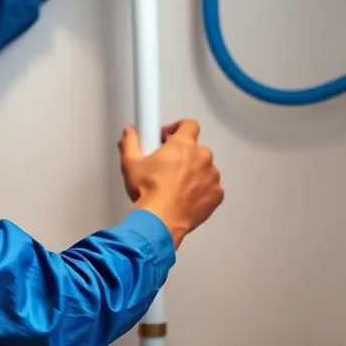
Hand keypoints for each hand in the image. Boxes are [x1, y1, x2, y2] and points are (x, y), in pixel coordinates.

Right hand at [118, 120, 223, 248]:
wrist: (160, 221)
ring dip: (193, 173)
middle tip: (166, 167)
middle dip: (182, 155)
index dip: (178, 129)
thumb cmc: (147, 190)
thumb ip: (130, 142)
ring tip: (174, 186)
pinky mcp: (216, 196)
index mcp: (183, 144)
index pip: (189, 124)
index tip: (167, 139)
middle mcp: (202, 157)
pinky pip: (210, 188)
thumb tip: (129, 132)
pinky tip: (185, 198)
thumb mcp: (130, 163)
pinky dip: (200, 191)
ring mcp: (212, 177)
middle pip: (195, 149)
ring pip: (204, 169)